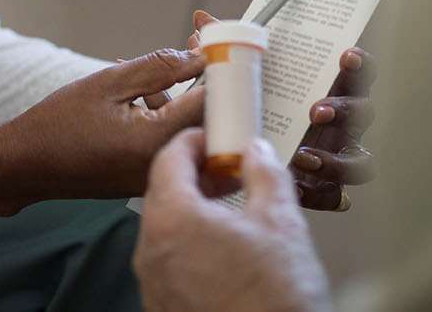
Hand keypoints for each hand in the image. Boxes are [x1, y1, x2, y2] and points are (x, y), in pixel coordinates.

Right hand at [0, 49, 206, 219]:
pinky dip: (167, 116)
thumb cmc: (59, 123)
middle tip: (193, 48)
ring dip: (183, 97)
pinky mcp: (148, 178)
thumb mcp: (109, 83)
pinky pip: (173, 143)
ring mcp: (158, 175)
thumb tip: (199, 55)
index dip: (217, 65)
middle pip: (209, 118)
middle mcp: (165, 165)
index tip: (212, 39)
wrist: (26, 164)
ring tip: (152, 71)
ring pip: (191, 130)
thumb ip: (158, 68)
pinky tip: (141, 95)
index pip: (210, 102)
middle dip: (205, 80)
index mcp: (157, 142)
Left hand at [134, 130, 331, 311]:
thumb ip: (265, 174)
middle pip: (162, 194)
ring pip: (165, 230)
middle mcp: (150, 249)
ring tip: (230, 213)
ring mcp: (153, 283)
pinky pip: (169, 263)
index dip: (193, 142)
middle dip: (194, 177)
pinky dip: (189, 246)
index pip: (168, 159)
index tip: (212, 138)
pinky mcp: (162, 307)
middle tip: (226, 172)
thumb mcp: (281, 222)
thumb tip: (257, 151)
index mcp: (172, 218)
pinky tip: (223, 252)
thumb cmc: (273, 298)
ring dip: (192, 213)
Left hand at [189, 11, 377, 211]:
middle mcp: (338, 123)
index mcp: (323, 90)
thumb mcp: (237, 81)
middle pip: (363, 113)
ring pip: (359, 159)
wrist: (239, 164)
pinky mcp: (326, 188)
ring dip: (335, 158)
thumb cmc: (250, 110)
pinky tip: (299, 186)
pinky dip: (320, 191)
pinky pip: (336, 195)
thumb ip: (224, 53)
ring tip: (304, 156)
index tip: (344, 57)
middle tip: (316, 111)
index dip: (358, 63)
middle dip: (345, 110)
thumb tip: (202, 20)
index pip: (354, 73)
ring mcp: (335, 156)